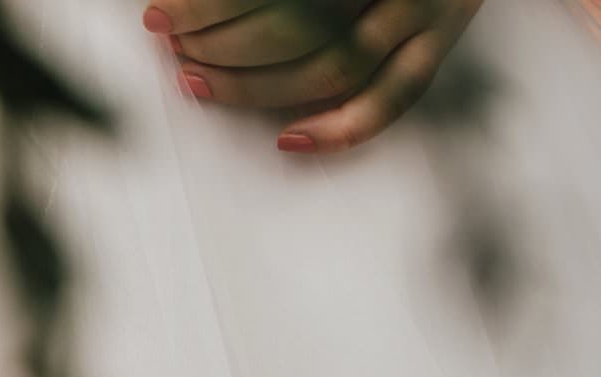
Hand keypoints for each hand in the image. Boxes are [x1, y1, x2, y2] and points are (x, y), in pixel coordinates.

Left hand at [149, 0, 484, 153]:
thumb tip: (193, 5)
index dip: (207, 5)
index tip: (161, 18)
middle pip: (296, 25)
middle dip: (222, 47)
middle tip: (177, 50)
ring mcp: (425, 11)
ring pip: (332, 66)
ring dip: (254, 87)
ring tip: (199, 83)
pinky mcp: (439, 43)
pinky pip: (393, 99)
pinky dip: (339, 129)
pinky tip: (287, 139)